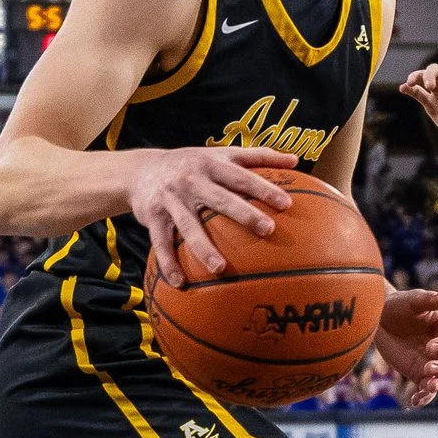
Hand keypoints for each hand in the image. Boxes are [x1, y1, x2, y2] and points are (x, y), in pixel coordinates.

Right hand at [130, 146, 298, 283]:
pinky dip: (169, 263)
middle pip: (220, 199)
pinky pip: (162, 243)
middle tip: (267, 230)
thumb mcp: (222, 154)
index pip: (241, 177)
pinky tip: (181, 283)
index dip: (263, 189)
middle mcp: (192, 181)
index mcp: (211, 165)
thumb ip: (258, 156)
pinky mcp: (154, 218)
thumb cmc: (193, 164)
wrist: (142, 170)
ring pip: (189, 226)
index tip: (286, 204)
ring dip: (204, 248)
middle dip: (244, 214)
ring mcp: (172, 200)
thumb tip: (296, 159)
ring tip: (220, 269)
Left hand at [377, 289, 437, 405]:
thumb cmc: (398, 305)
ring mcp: (433, 363)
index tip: (430, 346)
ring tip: (427, 386)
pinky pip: (426, 390)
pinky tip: (415, 401)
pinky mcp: (419, 374)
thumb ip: (429, 300)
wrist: (379, 319)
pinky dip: (424, 397)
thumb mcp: (412, 301)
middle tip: (429, 368)